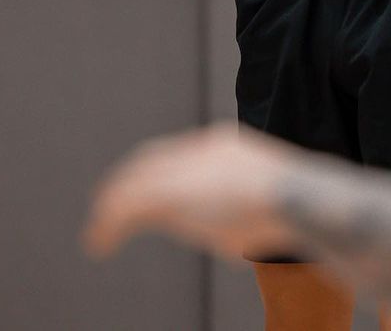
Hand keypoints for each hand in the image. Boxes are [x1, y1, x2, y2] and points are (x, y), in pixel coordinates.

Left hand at [84, 122, 298, 260]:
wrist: (292, 197)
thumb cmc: (289, 208)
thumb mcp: (264, 201)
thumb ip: (248, 205)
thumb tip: (251, 230)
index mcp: (222, 144)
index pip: (177, 153)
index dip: (156, 170)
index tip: (144, 189)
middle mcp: (198, 150)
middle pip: (150, 161)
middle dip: (127, 183)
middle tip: (107, 204)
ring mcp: (183, 170)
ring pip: (132, 184)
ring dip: (111, 210)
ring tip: (98, 234)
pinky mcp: (166, 194)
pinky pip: (124, 208)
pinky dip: (108, 226)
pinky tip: (100, 244)